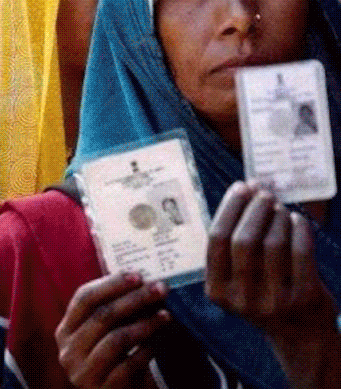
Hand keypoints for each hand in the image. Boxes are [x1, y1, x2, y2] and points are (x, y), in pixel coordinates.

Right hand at [55, 272, 170, 387]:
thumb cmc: (115, 360)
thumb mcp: (106, 333)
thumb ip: (114, 309)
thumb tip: (142, 281)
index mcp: (65, 331)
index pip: (84, 298)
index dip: (111, 284)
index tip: (139, 275)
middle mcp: (68, 352)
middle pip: (102, 315)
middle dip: (135, 299)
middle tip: (160, 289)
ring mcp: (83, 374)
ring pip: (116, 339)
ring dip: (145, 324)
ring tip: (165, 315)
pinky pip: (129, 365)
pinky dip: (147, 350)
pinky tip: (159, 341)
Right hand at [206, 181, 340, 388]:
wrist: (299, 334)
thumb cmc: (263, 292)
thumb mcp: (236, 278)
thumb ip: (233, 242)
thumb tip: (245, 189)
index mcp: (217, 290)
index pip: (217, 240)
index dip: (229, 209)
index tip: (240, 187)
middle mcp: (242, 297)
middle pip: (244, 240)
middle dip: (254, 209)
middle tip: (263, 192)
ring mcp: (274, 299)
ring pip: (273, 243)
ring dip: (277, 216)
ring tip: (279, 207)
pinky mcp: (304, 297)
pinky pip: (301, 252)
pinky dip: (299, 229)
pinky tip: (296, 220)